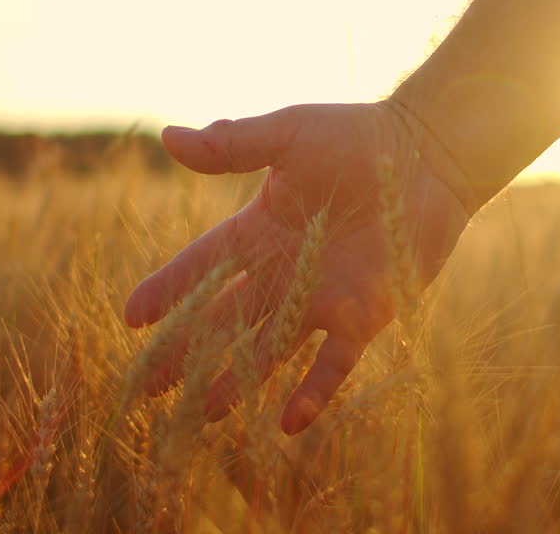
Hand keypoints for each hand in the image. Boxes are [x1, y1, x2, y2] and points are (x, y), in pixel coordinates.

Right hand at [124, 101, 471, 433]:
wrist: (426, 153)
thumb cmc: (357, 137)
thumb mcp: (288, 135)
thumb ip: (232, 144)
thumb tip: (168, 137)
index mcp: (258, 230)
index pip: (200, 267)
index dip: (167, 290)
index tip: (133, 317)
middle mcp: (282, 272)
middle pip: (222, 319)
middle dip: (186, 352)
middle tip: (149, 385)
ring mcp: (320, 298)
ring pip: (268, 349)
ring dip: (237, 381)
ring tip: (204, 413)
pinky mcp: (360, 314)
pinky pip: (332, 362)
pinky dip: (313, 391)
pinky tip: (289, 423)